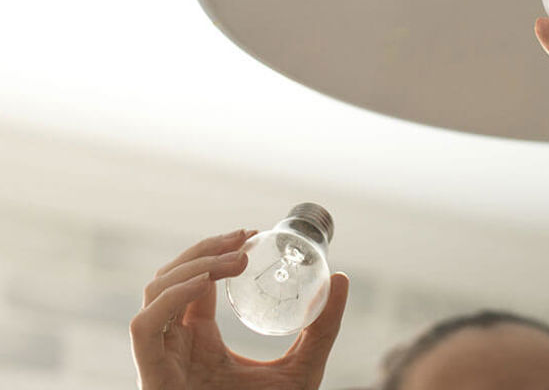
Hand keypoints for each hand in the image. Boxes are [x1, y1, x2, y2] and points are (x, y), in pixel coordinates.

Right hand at [129, 229, 349, 389]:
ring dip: (192, 266)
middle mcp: (175, 345)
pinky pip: (145, 328)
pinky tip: (205, 285)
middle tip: (244, 239)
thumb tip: (343, 278)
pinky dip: (170, 299)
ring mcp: (162, 361)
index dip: (216, 249)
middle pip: (170, 277)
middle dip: (205, 249)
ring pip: (154, 292)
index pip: (195, 280)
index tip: (251, 235)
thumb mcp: (303, 369)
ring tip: (234, 261)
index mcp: (199, 339)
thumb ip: (322, 328)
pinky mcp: (154, 379)